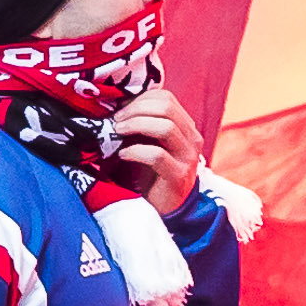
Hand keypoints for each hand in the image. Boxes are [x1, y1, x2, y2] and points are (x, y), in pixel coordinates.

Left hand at [107, 87, 204, 214]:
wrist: (164, 207)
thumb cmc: (150, 172)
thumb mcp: (147, 142)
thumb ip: (141, 124)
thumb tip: (114, 105)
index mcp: (185, 127)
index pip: (166, 98)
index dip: (139, 99)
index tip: (119, 110)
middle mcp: (192, 139)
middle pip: (166, 108)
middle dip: (135, 110)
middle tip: (115, 121)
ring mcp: (187, 158)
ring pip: (165, 127)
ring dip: (135, 126)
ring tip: (117, 133)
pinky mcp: (178, 176)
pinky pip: (157, 155)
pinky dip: (135, 151)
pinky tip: (122, 155)